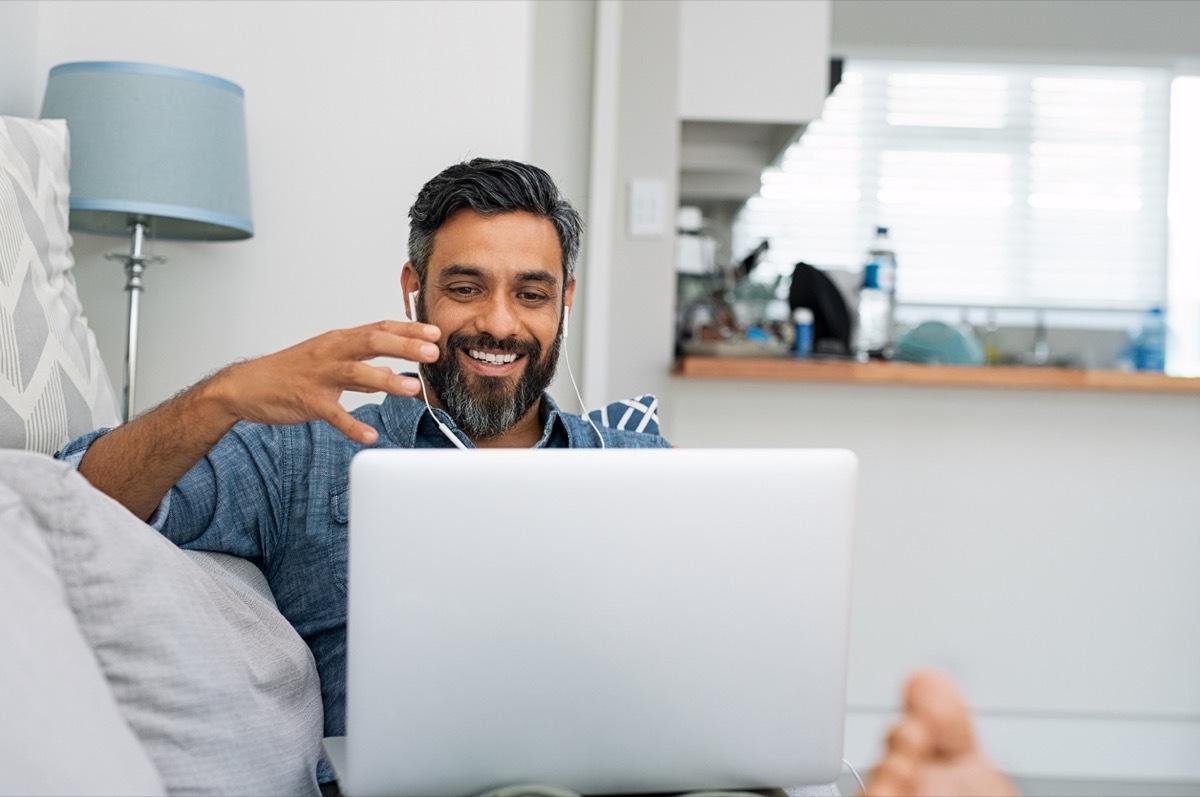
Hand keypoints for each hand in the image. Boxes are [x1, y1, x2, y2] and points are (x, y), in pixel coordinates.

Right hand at [208, 320, 441, 443]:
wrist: (246, 386)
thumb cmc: (290, 372)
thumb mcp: (329, 362)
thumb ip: (363, 369)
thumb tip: (393, 374)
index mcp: (339, 340)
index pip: (380, 328)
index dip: (409, 330)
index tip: (435, 333)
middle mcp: (331, 352)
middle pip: (372, 342)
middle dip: (405, 346)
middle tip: (433, 353)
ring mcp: (319, 375)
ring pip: (356, 373)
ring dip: (386, 381)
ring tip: (412, 389)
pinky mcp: (308, 400)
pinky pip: (334, 414)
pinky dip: (352, 425)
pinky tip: (370, 435)